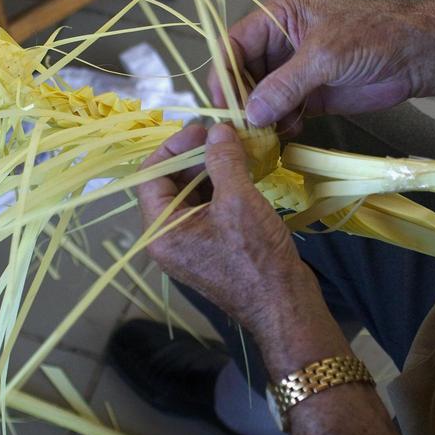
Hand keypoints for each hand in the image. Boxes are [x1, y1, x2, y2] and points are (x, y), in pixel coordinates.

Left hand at [136, 122, 320, 331]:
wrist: (285, 304)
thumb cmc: (255, 257)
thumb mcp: (238, 200)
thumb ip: (222, 161)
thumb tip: (216, 129)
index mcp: (160, 231)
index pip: (150, 176)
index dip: (174, 147)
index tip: (201, 129)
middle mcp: (167, 238)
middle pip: (169, 184)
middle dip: (194, 157)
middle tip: (222, 136)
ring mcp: (189, 244)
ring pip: (190, 195)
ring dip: (209, 170)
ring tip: (235, 149)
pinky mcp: (210, 247)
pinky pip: (206, 209)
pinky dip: (220, 188)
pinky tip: (242, 171)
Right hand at [215, 0, 427, 135]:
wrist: (416, 55)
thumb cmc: (374, 36)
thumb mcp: (325, 55)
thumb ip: (285, 84)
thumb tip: (250, 113)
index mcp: (278, 18)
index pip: (234, 44)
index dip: (224, 73)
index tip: (222, 103)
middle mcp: (279, 45)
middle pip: (242, 74)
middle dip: (239, 101)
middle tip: (240, 128)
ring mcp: (293, 73)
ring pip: (259, 98)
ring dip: (258, 117)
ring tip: (261, 135)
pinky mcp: (309, 97)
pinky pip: (281, 114)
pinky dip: (278, 126)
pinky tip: (285, 134)